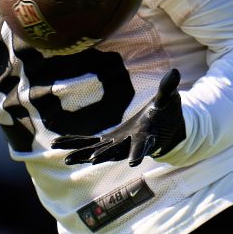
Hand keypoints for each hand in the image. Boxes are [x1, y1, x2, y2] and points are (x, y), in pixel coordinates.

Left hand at [53, 69, 185, 166]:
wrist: (162, 131)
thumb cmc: (166, 115)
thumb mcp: (168, 101)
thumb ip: (168, 89)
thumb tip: (175, 71)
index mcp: (145, 136)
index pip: (142, 145)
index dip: (139, 152)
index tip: (134, 163)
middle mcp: (129, 144)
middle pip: (115, 151)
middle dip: (103, 155)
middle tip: (90, 160)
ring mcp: (116, 145)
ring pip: (96, 150)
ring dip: (81, 154)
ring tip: (65, 159)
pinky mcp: (108, 141)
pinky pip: (88, 143)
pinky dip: (74, 143)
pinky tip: (57, 144)